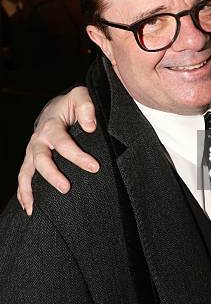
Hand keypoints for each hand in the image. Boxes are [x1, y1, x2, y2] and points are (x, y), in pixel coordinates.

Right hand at [17, 86, 99, 215]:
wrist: (57, 107)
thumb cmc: (72, 103)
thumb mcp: (80, 96)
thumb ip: (86, 106)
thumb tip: (90, 126)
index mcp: (51, 126)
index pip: (64, 143)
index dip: (78, 156)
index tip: (94, 167)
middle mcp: (38, 140)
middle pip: (41, 160)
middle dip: (52, 175)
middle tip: (66, 189)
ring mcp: (33, 150)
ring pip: (26, 172)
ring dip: (30, 190)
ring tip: (35, 207)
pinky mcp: (31, 159)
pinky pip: (23, 176)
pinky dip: (23, 192)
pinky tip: (29, 207)